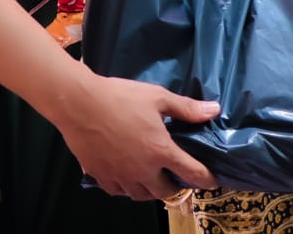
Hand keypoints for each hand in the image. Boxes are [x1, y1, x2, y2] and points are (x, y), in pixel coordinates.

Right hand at [54, 73, 218, 199]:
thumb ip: (186, 108)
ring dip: (151, 189)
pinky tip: (127, 177)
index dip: (206, 179)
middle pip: (165, 192)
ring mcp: (120, 176)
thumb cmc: (120, 97)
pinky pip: (118, 192)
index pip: (191, 173)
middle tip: (175, 174)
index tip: (212, 181)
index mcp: (160, 151)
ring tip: (152, 177)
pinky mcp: (101, 176)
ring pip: (141, 196)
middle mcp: (142, 170)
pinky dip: (127, 188)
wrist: (79, 103)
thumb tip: (214, 109)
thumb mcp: (157, 96)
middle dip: (175, 186)